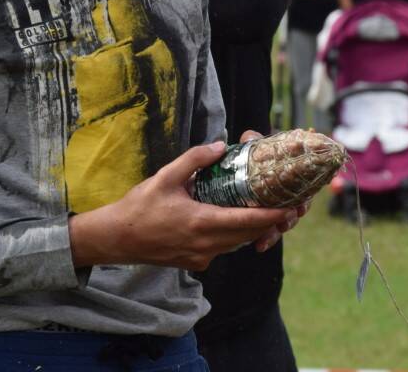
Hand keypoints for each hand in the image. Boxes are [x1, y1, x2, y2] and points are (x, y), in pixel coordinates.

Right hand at [69, 142, 290, 270]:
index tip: (290, 208)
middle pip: (247, 235)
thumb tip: (219, 145)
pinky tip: (230, 220)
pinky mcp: (195, 263)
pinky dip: (232, 236)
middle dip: (268, 222)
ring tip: (264, 211)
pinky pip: (222, 249)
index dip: (272, 216)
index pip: (247, 222)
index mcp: (201, 222)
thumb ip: (194, 160)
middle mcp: (206, 245)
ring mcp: (201, 257)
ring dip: (251, 229)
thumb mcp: (165, 176)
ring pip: (236, 244)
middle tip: (285, 205)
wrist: (117, 239)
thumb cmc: (139, 207)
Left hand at [238, 130, 310, 252]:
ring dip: (276, 232)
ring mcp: (277, 207)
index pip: (305, 189)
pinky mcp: (265, 218)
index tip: (299, 207)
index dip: (304, 200)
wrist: (241, 165)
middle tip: (283, 225)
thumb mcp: (253, 145)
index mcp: (290, 176)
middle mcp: (288, 193)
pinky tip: (259, 247)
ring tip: (266, 239)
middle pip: (296, 210)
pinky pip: (269, 231)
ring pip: (283, 223)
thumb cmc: (252, 153)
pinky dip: (266, 239)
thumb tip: (251, 137)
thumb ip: (253, 140)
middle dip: (290, 220)